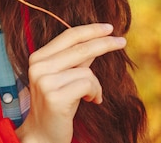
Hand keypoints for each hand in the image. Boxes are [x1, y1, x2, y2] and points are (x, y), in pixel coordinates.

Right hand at [15, 23, 126, 142]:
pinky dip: (95, 93)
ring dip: (96, 85)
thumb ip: (77, 59)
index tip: (109, 27)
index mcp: (38, 58)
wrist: (43, 134)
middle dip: (104, 44)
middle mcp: (38, 66)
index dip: (90, 30)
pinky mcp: (55, 97)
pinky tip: (91, 101)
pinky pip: (88, 85)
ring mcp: (44, 81)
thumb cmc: (58, 104)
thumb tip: (97, 41)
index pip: (67, 36)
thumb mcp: (65, 77)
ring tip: (92, 96)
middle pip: (79, 48)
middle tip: (122, 42)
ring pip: (87, 70)